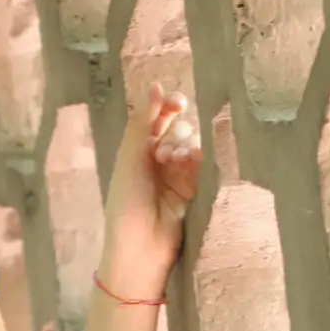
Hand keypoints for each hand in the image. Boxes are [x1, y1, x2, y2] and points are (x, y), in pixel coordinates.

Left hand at [98, 80, 206, 300]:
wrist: (140, 245)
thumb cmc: (126, 201)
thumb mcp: (130, 157)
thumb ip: (144, 121)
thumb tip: (156, 85)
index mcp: (138, 150)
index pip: (158, 118)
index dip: (168, 107)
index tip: (177, 102)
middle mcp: (158, 160)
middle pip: (178, 129)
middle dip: (174, 134)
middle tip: (163, 152)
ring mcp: (177, 175)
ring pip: (192, 145)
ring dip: (184, 147)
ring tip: (172, 162)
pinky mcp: (194, 190)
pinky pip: (203, 164)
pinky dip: (198, 158)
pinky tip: (191, 162)